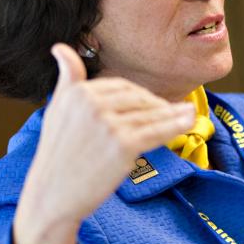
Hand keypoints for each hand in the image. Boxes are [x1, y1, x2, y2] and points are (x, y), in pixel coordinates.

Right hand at [12, 44, 193, 243]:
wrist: (52, 196)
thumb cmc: (57, 156)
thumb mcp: (57, 109)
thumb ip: (67, 78)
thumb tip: (61, 48)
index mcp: (78, 92)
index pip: (121, 87)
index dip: (140, 97)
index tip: (154, 105)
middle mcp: (92, 103)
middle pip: (138, 99)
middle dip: (157, 106)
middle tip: (173, 113)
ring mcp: (109, 124)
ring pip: (150, 115)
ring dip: (174, 114)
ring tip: (190, 114)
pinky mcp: (123, 145)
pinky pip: (156, 132)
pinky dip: (176, 127)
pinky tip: (189, 121)